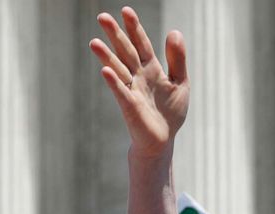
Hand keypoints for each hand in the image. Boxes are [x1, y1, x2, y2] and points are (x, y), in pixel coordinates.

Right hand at [90, 7, 188, 158]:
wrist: (163, 140)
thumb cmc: (170, 112)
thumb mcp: (180, 82)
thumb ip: (177, 59)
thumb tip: (174, 31)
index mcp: (151, 68)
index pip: (141, 44)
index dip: (134, 28)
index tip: (126, 11)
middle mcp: (138, 76)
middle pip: (125, 51)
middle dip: (115, 35)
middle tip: (102, 16)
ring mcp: (132, 90)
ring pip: (118, 69)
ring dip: (107, 56)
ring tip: (94, 42)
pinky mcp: (129, 106)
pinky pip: (121, 92)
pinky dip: (114, 82)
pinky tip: (105, 71)